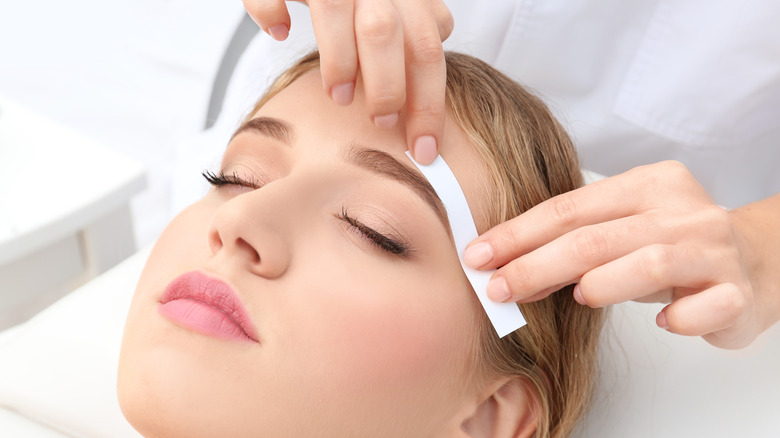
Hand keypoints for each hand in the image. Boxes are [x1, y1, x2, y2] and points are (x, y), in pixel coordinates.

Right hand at [243, 0, 453, 163]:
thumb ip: (418, 23)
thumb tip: (435, 54)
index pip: (427, 48)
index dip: (429, 104)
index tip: (424, 149)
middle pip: (386, 32)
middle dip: (387, 87)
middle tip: (381, 121)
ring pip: (335, 9)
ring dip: (338, 60)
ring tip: (339, 96)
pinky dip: (271, 10)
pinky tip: (278, 30)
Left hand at [463, 161, 779, 348]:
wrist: (756, 259)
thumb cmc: (674, 244)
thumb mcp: (622, 229)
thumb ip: (574, 243)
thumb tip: (507, 270)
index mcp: (647, 185)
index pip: (568, 208)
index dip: (518, 234)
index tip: (477, 256)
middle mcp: (681, 211)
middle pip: (595, 238)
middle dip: (536, 265)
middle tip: (497, 289)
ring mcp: (714, 250)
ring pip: (647, 264)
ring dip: (601, 285)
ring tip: (579, 299)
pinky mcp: (739, 291)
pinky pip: (705, 307)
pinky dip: (680, 317)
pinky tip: (663, 321)